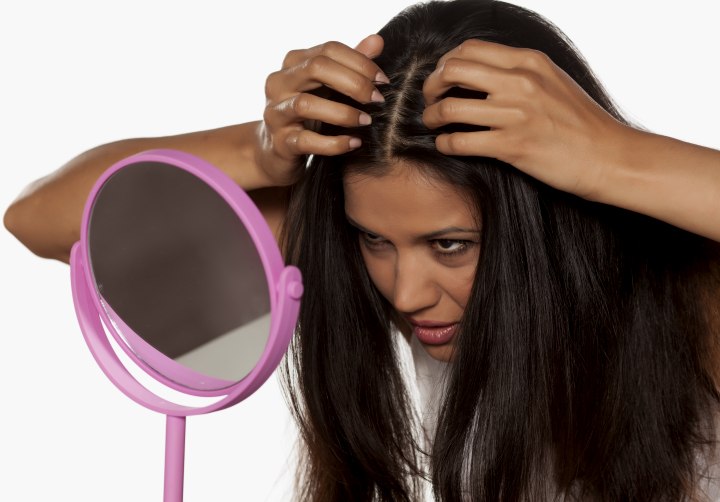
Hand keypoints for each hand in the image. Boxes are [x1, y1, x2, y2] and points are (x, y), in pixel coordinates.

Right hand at [256, 35, 386, 185]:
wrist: (278, 151)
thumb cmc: (308, 115)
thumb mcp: (329, 87)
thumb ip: (350, 65)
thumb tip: (377, 41)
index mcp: (293, 63)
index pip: (329, 49)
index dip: (360, 62)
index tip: (383, 80)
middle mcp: (279, 83)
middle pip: (316, 68)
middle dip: (353, 83)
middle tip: (377, 99)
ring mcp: (276, 113)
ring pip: (306, 104)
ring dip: (343, 113)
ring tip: (366, 121)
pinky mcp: (280, 142)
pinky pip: (306, 141)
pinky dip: (334, 143)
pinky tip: (354, 143)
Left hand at [422, 39, 627, 199]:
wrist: (610, 156)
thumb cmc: (581, 122)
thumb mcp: (554, 81)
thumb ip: (520, 72)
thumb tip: (483, 71)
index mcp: (529, 61)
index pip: (470, 49)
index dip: (446, 63)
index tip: (443, 79)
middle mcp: (520, 82)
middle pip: (452, 70)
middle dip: (431, 86)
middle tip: (430, 101)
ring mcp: (516, 114)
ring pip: (449, 108)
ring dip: (431, 117)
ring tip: (432, 124)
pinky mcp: (512, 147)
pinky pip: (460, 142)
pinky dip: (444, 144)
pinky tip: (446, 146)